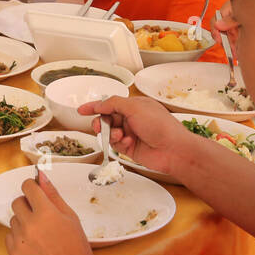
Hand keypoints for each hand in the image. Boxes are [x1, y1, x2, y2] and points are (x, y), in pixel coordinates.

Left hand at [5, 172, 101, 254]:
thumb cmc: (76, 247)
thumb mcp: (71, 217)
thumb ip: (53, 195)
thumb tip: (41, 175)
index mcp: (46, 212)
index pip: (28, 187)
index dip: (31, 188)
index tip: (34, 192)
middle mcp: (29, 224)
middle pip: (17, 202)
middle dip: (26, 205)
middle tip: (39, 216)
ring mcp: (19, 240)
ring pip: (13, 220)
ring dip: (23, 223)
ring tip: (39, 235)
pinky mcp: (13, 254)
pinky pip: (9, 237)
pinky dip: (18, 239)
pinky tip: (33, 246)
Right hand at [77, 95, 193, 174]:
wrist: (173, 150)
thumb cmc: (161, 126)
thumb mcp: (135, 108)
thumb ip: (114, 104)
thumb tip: (100, 104)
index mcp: (135, 106)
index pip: (110, 103)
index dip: (95, 106)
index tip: (81, 109)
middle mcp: (132, 119)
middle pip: (107, 119)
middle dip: (101, 122)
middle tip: (99, 126)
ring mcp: (131, 133)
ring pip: (109, 132)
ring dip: (111, 133)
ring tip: (118, 135)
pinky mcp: (130, 148)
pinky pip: (115, 144)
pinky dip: (118, 142)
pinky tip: (127, 142)